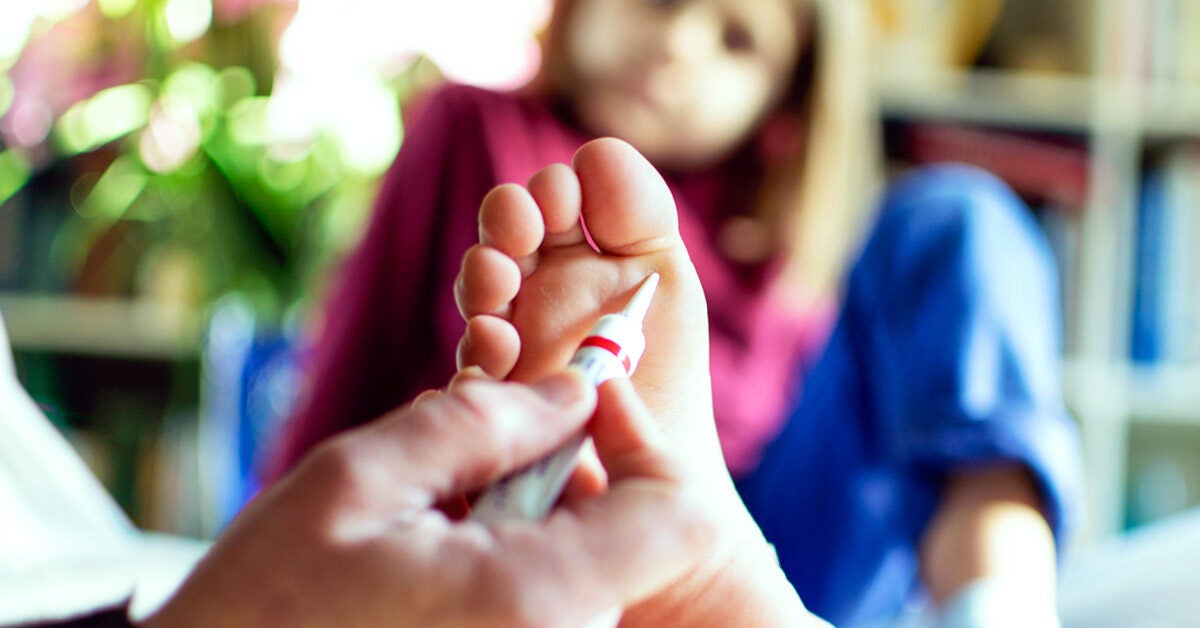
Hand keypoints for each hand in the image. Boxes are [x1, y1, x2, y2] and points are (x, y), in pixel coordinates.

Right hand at [144, 370, 713, 626]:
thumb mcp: (359, 482)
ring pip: (588, 566)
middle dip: (564, 477)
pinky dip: (512, 564)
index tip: (582, 401)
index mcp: (539, 598)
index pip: (683, 515)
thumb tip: (577, 389)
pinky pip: (554, 602)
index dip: (645, 443)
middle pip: (630, 535)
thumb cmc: (265, 605)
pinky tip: (434, 567)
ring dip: (526, 521)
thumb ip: (483, 423)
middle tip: (464, 469)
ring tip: (431, 527)